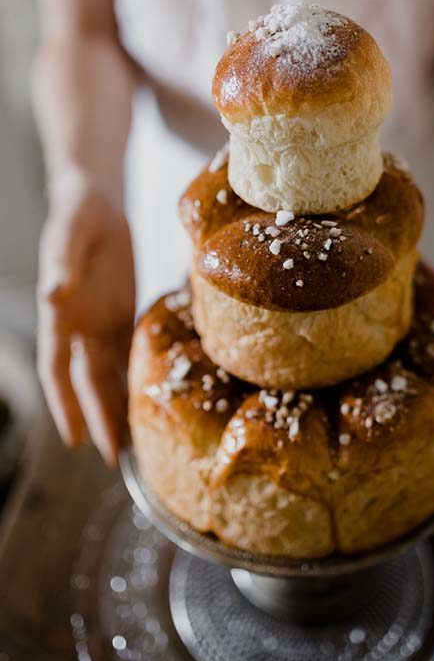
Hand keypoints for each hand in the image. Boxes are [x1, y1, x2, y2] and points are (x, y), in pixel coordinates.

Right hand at [37, 174, 134, 463]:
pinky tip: (154, 398)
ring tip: (137, 444)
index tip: (74, 440)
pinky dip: (139, 377)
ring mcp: (101, 322)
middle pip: (88, 383)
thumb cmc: (77, 213)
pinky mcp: (124, 312)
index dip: (64, 405)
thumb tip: (53, 293)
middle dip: (100, 420)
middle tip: (116, 460)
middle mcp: (78, 326)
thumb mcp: (70, 231)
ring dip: (120, 407)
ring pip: (111, 375)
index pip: (57, 369)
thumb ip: (63, 261)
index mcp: (60, 314)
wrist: (96, 200)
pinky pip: (132, 352)